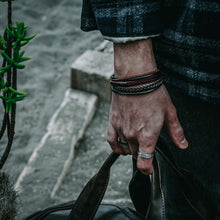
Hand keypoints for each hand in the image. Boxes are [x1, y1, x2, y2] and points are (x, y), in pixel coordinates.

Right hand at [107, 39, 187, 174]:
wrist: (135, 79)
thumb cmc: (153, 93)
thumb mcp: (169, 112)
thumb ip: (176, 131)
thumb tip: (183, 145)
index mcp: (148, 135)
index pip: (144, 162)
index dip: (146, 169)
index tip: (148, 169)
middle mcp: (132, 135)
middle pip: (135, 154)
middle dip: (142, 153)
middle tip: (147, 144)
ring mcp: (121, 129)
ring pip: (125, 148)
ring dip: (131, 148)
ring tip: (136, 142)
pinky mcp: (112, 122)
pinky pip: (111, 140)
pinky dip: (116, 146)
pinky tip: (120, 147)